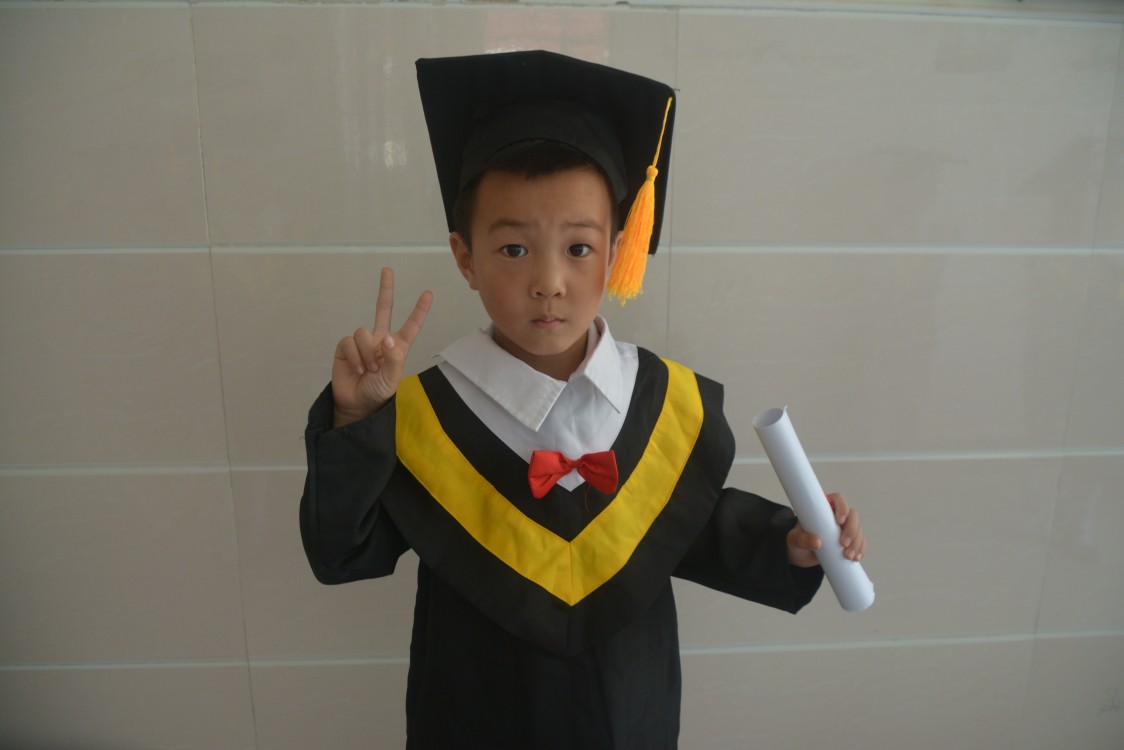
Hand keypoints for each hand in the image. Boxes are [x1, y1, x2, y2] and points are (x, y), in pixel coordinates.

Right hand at [331, 267, 432, 427]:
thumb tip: (387, 337)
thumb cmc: (378, 392)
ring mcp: (363, 342)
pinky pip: (350, 341)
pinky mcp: (346, 347)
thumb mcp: (392, 378)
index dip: (419, 311)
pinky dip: (355, 356)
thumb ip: (394, 358)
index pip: (411, 326)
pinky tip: (356, 368)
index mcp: (398, 347)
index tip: (428, 294)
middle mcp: (381, 340)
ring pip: (363, 332)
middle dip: (385, 289)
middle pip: (383, 309)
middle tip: (387, 270)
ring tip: (368, 370)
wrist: (357, 404)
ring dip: (367, 353)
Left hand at [786, 492, 865, 567]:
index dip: (842, 507)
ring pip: (858, 529)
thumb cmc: (796, 542)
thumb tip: (817, 542)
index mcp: (822, 507)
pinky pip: (860, 541)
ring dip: (857, 542)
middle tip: (844, 544)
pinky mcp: (849, 540)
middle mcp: (835, 515)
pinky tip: (856, 557)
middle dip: (852, 530)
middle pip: (852, 515)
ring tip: (848, 556)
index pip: (838, 499)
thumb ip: (803, 540)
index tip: (840, 521)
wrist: (800, 555)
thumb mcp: (795, 540)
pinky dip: (860, 549)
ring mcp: (844, 528)